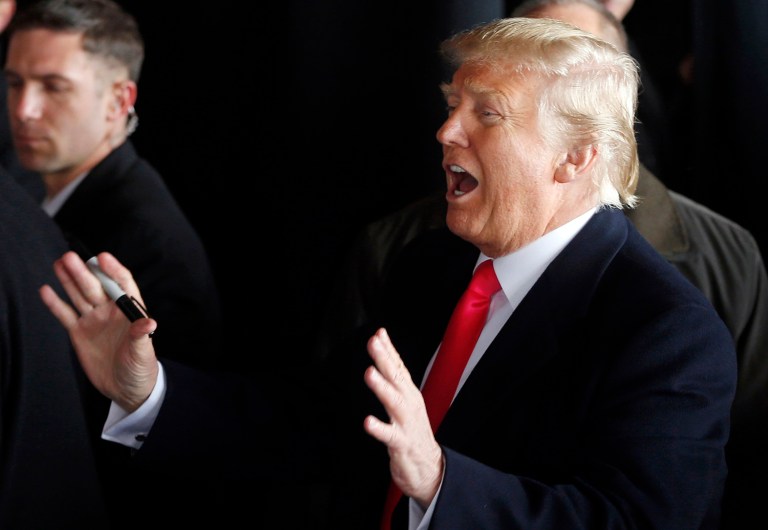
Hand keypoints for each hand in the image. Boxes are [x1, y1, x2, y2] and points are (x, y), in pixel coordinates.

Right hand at [39, 251, 158, 411]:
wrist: (126, 388)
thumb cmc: (140, 368)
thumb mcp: (143, 353)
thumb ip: (142, 336)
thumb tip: (150, 322)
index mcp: (130, 311)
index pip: (122, 284)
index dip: (113, 270)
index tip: (103, 258)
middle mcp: (110, 311)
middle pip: (96, 286)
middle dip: (84, 272)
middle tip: (70, 257)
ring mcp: (94, 320)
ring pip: (79, 295)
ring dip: (69, 280)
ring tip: (59, 263)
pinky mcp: (79, 332)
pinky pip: (66, 314)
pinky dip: (55, 304)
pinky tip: (46, 290)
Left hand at [363, 328, 442, 507]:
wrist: (429, 467)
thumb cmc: (413, 431)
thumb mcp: (405, 401)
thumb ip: (393, 379)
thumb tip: (383, 352)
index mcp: (409, 394)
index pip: (399, 367)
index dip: (389, 349)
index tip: (379, 333)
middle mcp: (409, 404)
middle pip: (396, 378)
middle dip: (385, 359)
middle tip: (374, 343)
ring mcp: (406, 423)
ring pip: (394, 402)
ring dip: (382, 387)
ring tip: (370, 373)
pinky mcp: (402, 443)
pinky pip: (389, 435)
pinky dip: (379, 428)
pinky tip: (367, 422)